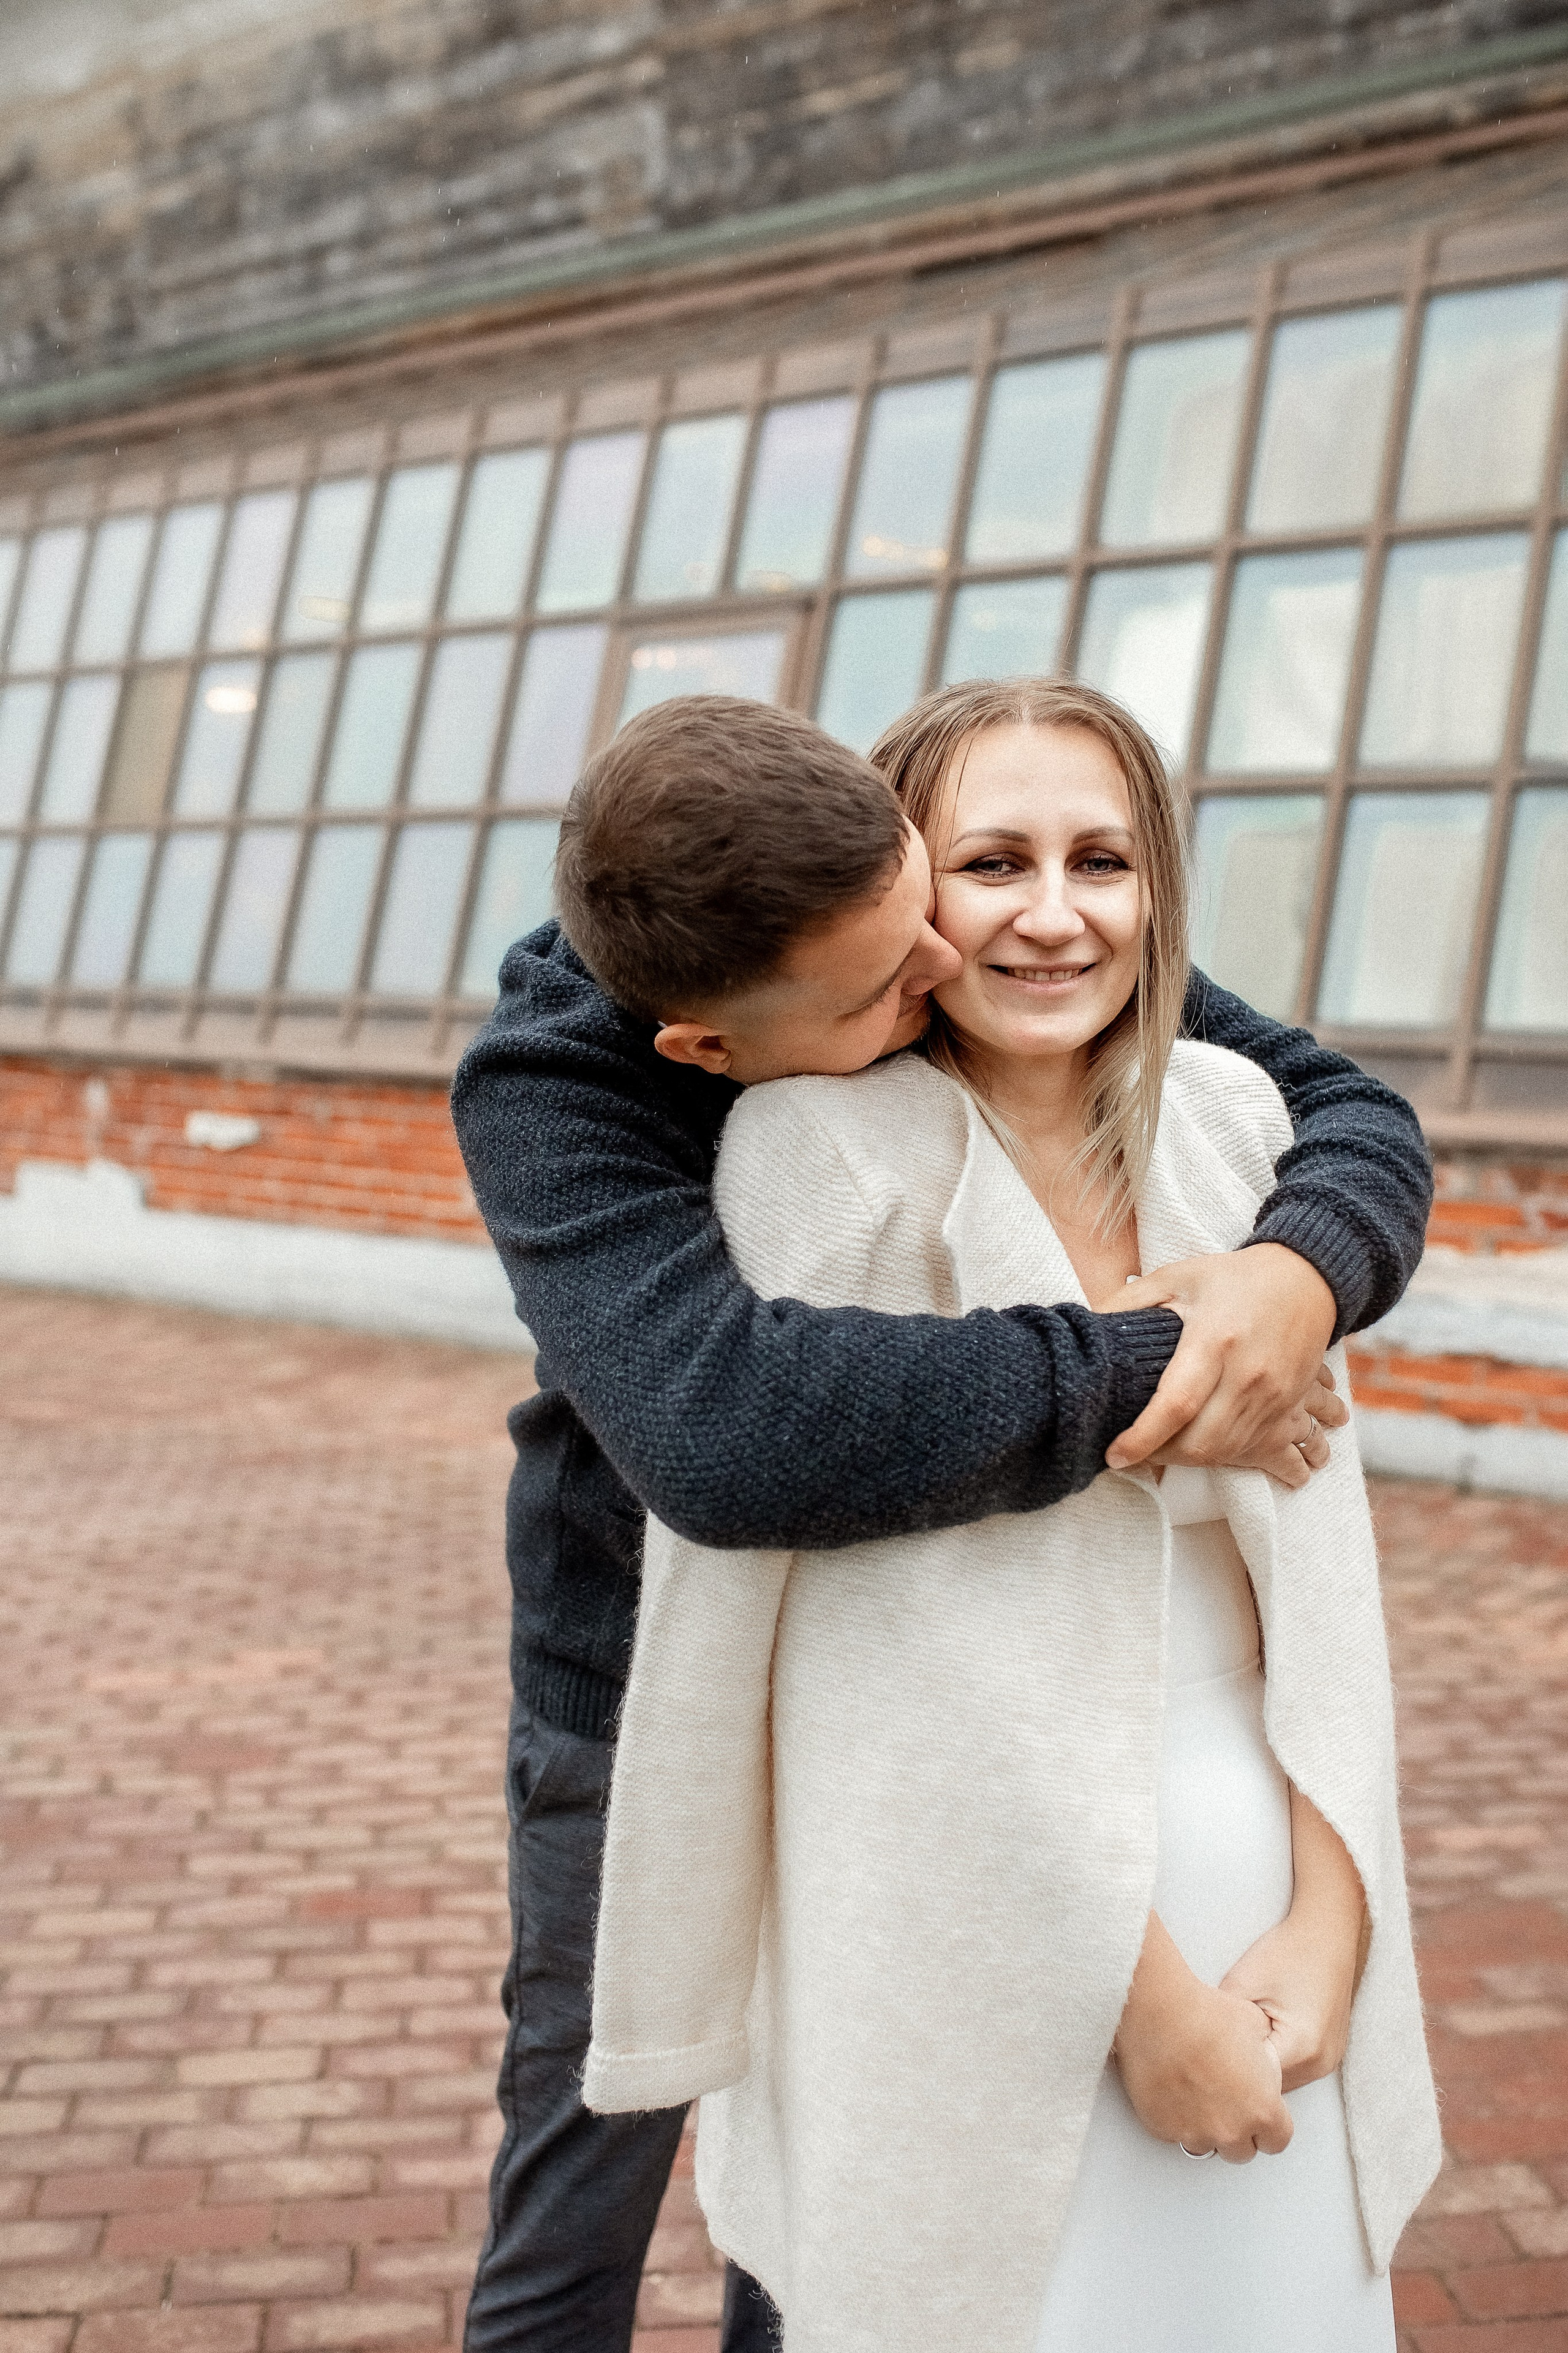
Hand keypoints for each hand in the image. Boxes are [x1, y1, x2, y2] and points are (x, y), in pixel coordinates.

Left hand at [1106, 1244, 1342, 1485]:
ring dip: (1189, 1461)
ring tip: (1158, 1452)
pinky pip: (1255, 1448)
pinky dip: (1223, 1456)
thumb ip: (1130, 1301)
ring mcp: (1274, 1394)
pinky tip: (1199, 1448)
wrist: (1308, 1279)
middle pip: (1202, 1441)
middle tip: (1132, 1454)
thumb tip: (1087, 1324)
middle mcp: (1248, 1373)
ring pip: (1227, 1451)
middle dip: (1160, 1458)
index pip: (1176, 1404)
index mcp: (1214, 1339)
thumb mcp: (1178, 1276)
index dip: (1143, 1438)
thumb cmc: (1235, 1277)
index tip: (1114, 1455)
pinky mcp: (1289, 1405)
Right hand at [1114, 1915, 1292, 2163]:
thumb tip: (1259, 2062)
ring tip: (1196, 2092)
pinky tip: (1173, 2088)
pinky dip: (1175, 2117)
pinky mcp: (1162, 2127)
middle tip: (1226, 2100)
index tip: (1258, 2111)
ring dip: (1205, 2127)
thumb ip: (1264, 2060)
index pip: (1277, 2141)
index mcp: (1262, 2110)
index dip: (1269, 2124)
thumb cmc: (1206, 2014)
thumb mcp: (1256, 2027)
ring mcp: (1194, 2133)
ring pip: (1206, 2145)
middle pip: (1241, 2151)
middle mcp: (1230, 2131)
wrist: (1158, 2011)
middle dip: (1237, 2129)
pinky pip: (1174, 2132)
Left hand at [1221, 1789, 1366, 2092]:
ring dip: (1254, 2077)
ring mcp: (1329, 2061)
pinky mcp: (1328, 2053)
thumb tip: (1192, 2048)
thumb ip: (1222, 2020)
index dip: (1221, 2080)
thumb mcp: (1243, 1981)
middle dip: (1236, 2084)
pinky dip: (1269, 2065)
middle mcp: (1320, 2063)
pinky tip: (1248, 2047)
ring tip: (1221, 2058)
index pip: (1252, 2085)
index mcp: (1301, 2046)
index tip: (1193, 2075)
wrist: (1328, 1930)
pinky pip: (1291, 2072)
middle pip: (1267, 2092)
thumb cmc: (1286, 1950)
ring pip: (1279, 2085)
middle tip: (1199, 2073)